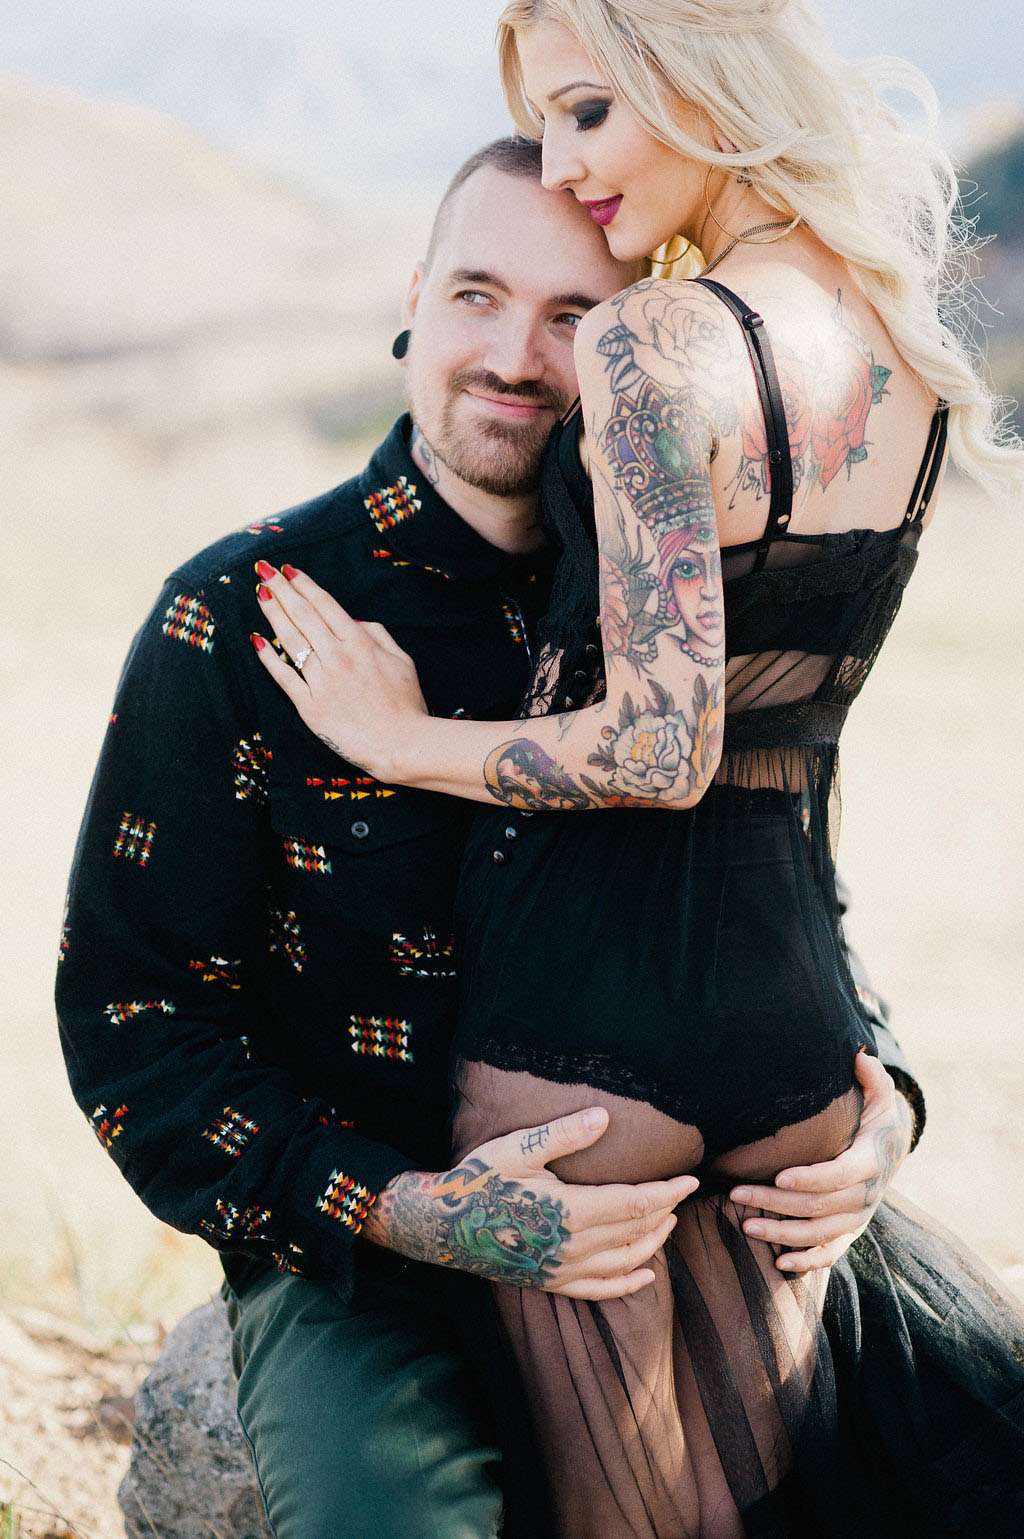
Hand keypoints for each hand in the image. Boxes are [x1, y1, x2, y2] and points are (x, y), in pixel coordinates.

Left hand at [251, 563, 426, 779]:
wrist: (400, 744)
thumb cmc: (407, 705)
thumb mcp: (402, 661)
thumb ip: (377, 636)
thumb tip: (353, 622)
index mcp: (360, 644)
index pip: (325, 606)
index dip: (305, 585)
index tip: (289, 571)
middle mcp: (337, 658)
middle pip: (303, 617)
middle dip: (282, 591)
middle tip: (265, 571)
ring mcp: (321, 682)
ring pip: (291, 641)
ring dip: (273, 615)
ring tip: (260, 595)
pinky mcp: (310, 707)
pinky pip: (284, 678)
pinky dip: (270, 659)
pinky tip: (258, 642)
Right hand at [361, 1106, 699, 1300]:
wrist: (445, 1227)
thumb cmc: (481, 1181)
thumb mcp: (519, 1149)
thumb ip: (564, 1135)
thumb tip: (604, 1118)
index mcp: (572, 1211)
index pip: (636, 1204)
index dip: (667, 1192)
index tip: (689, 1179)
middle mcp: (574, 1246)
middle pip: (635, 1232)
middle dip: (664, 1212)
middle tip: (682, 1194)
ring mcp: (564, 1269)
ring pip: (625, 1261)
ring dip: (652, 1243)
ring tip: (669, 1223)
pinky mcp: (553, 1282)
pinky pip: (601, 1291)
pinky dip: (628, 1284)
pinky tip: (646, 1276)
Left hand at [728, 1049, 913, 1274]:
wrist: (894, 1151)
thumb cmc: (875, 1118)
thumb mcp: (879, 1095)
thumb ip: (872, 1076)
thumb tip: (860, 1055)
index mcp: (869, 1161)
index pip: (840, 1175)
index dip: (811, 1178)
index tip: (779, 1176)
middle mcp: (865, 1195)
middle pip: (820, 1206)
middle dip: (777, 1203)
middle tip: (738, 1192)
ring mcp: (857, 1217)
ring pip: (820, 1234)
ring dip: (783, 1234)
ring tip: (746, 1226)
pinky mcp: (850, 1231)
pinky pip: (831, 1253)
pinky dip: (808, 1262)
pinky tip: (779, 1263)